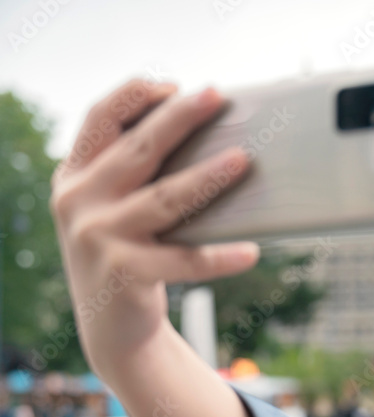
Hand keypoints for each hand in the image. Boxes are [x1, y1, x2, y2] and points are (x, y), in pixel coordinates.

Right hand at [49, 79, 259, 383]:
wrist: (112, 329)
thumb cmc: (128, 254)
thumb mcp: (116, 209)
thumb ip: (137, 175)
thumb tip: (210, 138)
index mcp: (75, 176)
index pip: (98, 119)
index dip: (134, 96)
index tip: (174, 85)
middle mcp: (79, 202)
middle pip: (137, 150)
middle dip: (178, 118)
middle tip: (215, 96)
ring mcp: (98, 238)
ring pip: (164, 199)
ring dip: (207, 177)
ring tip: (242, 160)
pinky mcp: (124, 273)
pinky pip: (184, 260)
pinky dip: (221, 257)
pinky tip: (252, 252)